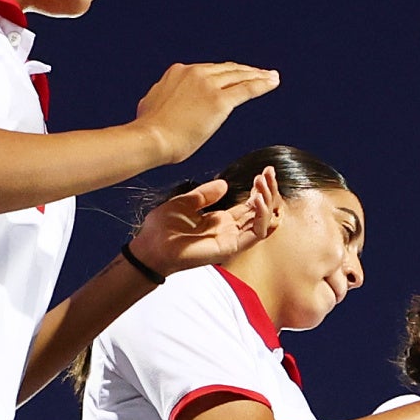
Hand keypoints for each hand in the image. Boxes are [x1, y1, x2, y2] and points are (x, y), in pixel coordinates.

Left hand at [128, 171, 279, 276]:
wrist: (151, 246)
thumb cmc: (162, 229)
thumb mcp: (185, 202)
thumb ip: (205, 194)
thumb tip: (224, 184)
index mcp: (220, 220)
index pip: (249, 205)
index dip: (259, 189)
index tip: (264, 171)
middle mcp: (229, 230)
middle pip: (259, 211)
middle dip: (268, 191)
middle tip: (269, 172)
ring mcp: (231, 239)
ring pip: (262, 222)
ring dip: (267, 201)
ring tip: (262, 183)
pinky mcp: (230, 247)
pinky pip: (255, 234)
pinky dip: (261, 217)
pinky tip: (258, 199)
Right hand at [132, 61, 278, 163]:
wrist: (150, 138)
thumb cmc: (149, 129)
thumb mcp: (152, 103)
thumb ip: (164, 97)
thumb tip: (164, 102)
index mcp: (179, 72)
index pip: (208, 70)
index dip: (224, 73)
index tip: (234, 76)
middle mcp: (195, 73)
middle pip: (227, 69)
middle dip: (245, 71)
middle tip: (260, 72)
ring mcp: (208, 85)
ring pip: (239, 76)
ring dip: (258, 75)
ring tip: (271, 77)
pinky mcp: (219, 101)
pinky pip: (246, 89)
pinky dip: (262, 84)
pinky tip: (272, 82)